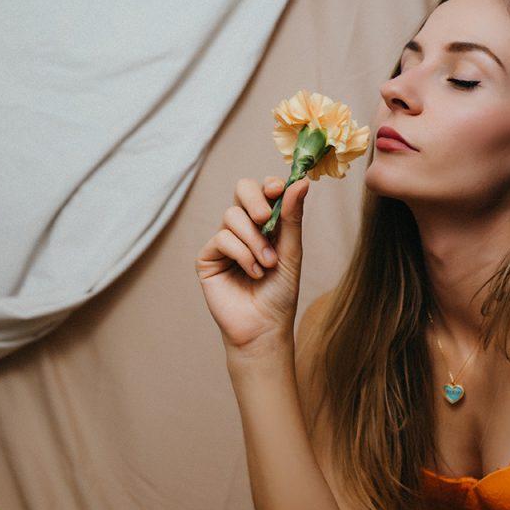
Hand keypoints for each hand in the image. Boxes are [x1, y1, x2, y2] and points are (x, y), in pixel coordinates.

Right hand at [195, 174, 309, 352]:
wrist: (265, 327)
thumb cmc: (280, 293)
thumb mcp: (291, 252)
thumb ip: (292, 218)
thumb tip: (300, 181)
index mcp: (266, 224)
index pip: (263, 190)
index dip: (269, 185)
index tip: (278, 189)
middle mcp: (243, 228)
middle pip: (241, 189)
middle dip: (255, 200)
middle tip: (265, 218)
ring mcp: (224, 242)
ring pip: (232, 216)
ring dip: (254, 240)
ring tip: (267, 264)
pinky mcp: (208, 258)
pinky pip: (222, 239)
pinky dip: (242, 254)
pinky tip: (253, 273)